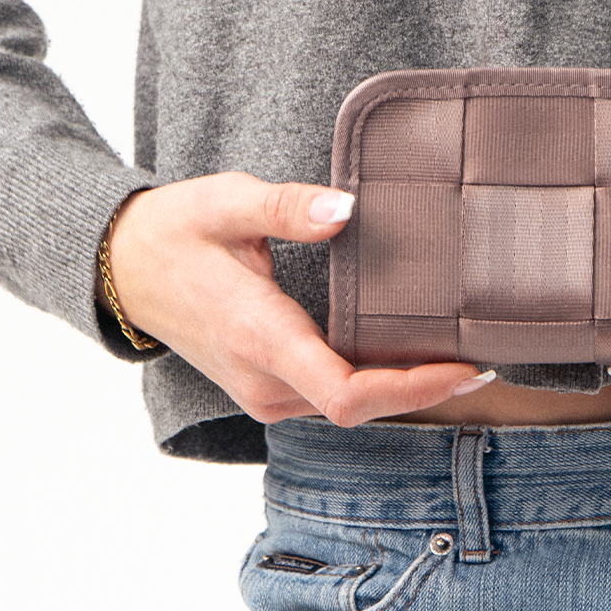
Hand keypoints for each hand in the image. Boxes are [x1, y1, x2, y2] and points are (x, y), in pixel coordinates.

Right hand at [103, 173, 491, 425]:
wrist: (122, 270)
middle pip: (363, 407)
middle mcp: (265, 382)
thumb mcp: (227, 202)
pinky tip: (414, 355)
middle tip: (488, 356)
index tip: (467, 367)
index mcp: (260, 338)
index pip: (348, 394)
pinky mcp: (268, 389)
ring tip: (463, 353)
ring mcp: (265, 394)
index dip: (415, 389)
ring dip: (406, 389)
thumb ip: (288, 206)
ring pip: (351, 408)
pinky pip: (334, 398)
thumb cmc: (175, 231)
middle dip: (427, 388)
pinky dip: (378, 384)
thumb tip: (347, 209)